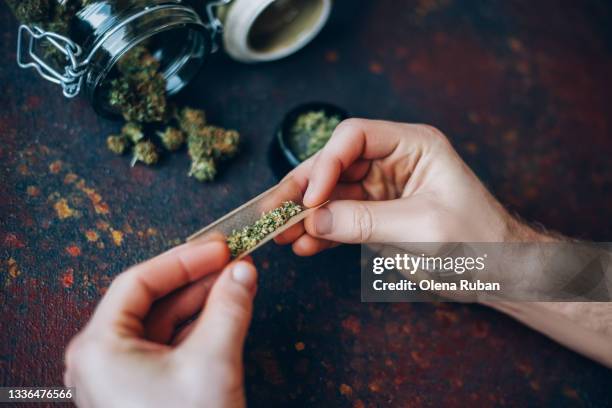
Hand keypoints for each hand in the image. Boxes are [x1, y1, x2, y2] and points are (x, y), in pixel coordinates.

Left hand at [64, 240, 256, 407]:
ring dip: (201, 301)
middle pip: (152, 300)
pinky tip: (226, 311)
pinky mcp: (142, 389)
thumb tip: (243, 271)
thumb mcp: (212, 361)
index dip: (183, 260)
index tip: (218, 248)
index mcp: (100, 347)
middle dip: (197, 280)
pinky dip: (198, 326)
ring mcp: (121, 375)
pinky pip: (169, 345)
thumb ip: (229, 308)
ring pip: (163, 322)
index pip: (140, 282)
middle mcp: (103, 358)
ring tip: (237, 282)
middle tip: (233, 261)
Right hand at [276, 118, 542, 254]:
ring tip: (278, 234)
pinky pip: (341, 219)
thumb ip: (364, 221)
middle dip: (303, 189)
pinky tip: (303, 246)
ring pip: (332, 194)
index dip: (325, 163)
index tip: (310, 199)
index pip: (354, 137)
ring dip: (305, 214)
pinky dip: (321, 233)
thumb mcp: (420, 228)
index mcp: (413, 146)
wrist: (500, 273)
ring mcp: (383, 190)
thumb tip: (314, 220)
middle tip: (273, 211)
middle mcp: (393, 161)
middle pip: (335, 165)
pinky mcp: (377, 217)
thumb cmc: (477, 241)